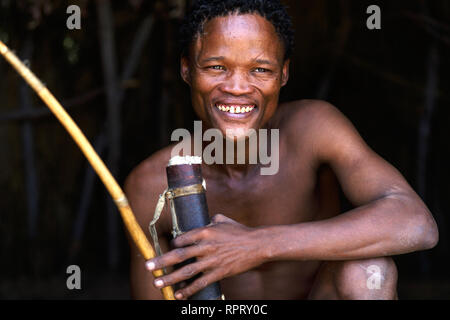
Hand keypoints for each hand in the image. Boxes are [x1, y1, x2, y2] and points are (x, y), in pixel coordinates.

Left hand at [145, 214, 267, 298]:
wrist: (258, 245)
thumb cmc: (240, 231)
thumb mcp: (223, 220)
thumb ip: (211, 220)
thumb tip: (205, 221)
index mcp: (206, 231)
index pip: (183, 238)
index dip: (174, 243)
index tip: (170, 247)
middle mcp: (206, 246)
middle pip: (179, 255)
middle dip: (161, 261)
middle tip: (147, 266)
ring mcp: (212, 261)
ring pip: (187, 271)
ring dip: (170, 278)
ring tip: (157, 283)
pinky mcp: (219, 272)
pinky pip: (201, 283)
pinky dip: (189, 290)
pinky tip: (179, 294)